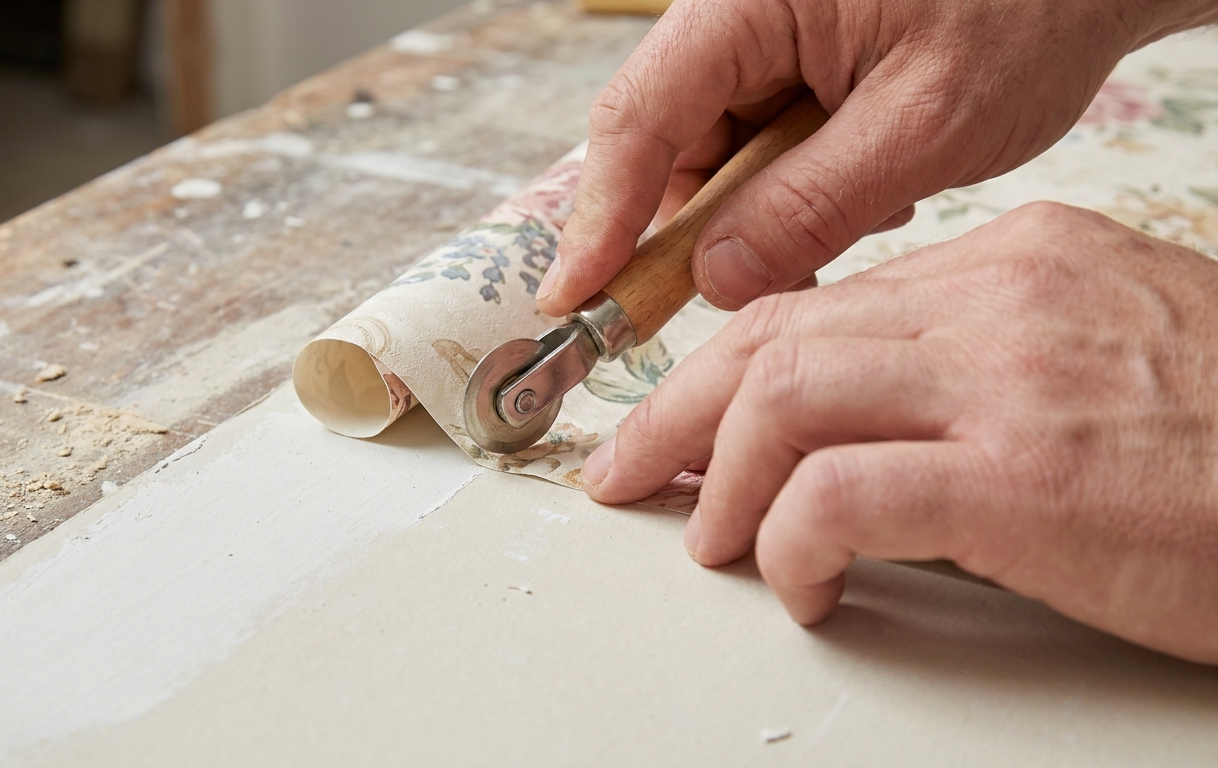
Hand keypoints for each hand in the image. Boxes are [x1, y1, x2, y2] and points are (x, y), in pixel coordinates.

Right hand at [537, 0, 1217, 315]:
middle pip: (669, 138)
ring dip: (764, 207)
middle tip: (736, 293)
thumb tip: (718, 279)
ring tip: (864, 202)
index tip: (574, 298)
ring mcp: (765, 31)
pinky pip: (761, 140)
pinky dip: (798, 183)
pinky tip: (869, 181)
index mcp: (752, 0)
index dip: (600, 216)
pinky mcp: (796, 56)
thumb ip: (811, 206)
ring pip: (717, 149)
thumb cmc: (1034, 10)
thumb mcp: (926, 125)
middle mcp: (740, 10)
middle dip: (703, 225)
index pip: (640, 117)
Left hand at [579, 203, 1217, 664]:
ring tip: (710, 542)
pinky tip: (802, 583)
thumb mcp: (1103, 362)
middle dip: (677, 412)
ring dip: (720, 479)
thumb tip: (861, 435)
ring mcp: (1012, 378)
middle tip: (630, 476)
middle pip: (774, 336)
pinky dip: (791, 540)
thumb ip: (981, 370)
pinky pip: (840, 492)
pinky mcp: (1027, 475)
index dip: (724, 368)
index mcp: (1016, 262)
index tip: (679, 423)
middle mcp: (1001, 298)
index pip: (820, 303)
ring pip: (783, 395)